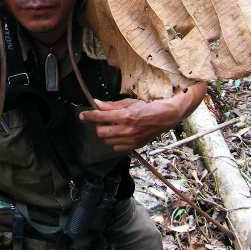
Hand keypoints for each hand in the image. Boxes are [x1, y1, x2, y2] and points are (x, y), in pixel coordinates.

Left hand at [78, 84, 205, 151]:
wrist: (167, 116)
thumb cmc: (150, 106)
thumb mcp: (130, 102)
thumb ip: (111, 105)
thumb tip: (97, 104)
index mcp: (126, 116)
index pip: (100, 116)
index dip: (89, 116)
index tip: (83, 115)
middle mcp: (128, 129)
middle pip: (101, 131)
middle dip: (98, 125)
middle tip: (101, 120)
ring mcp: (131, 139)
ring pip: (107, 140)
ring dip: (105, 133)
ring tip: (110, 126)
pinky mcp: (135, 145)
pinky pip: (117, 147)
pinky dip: (114, 141)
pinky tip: (118, 134)